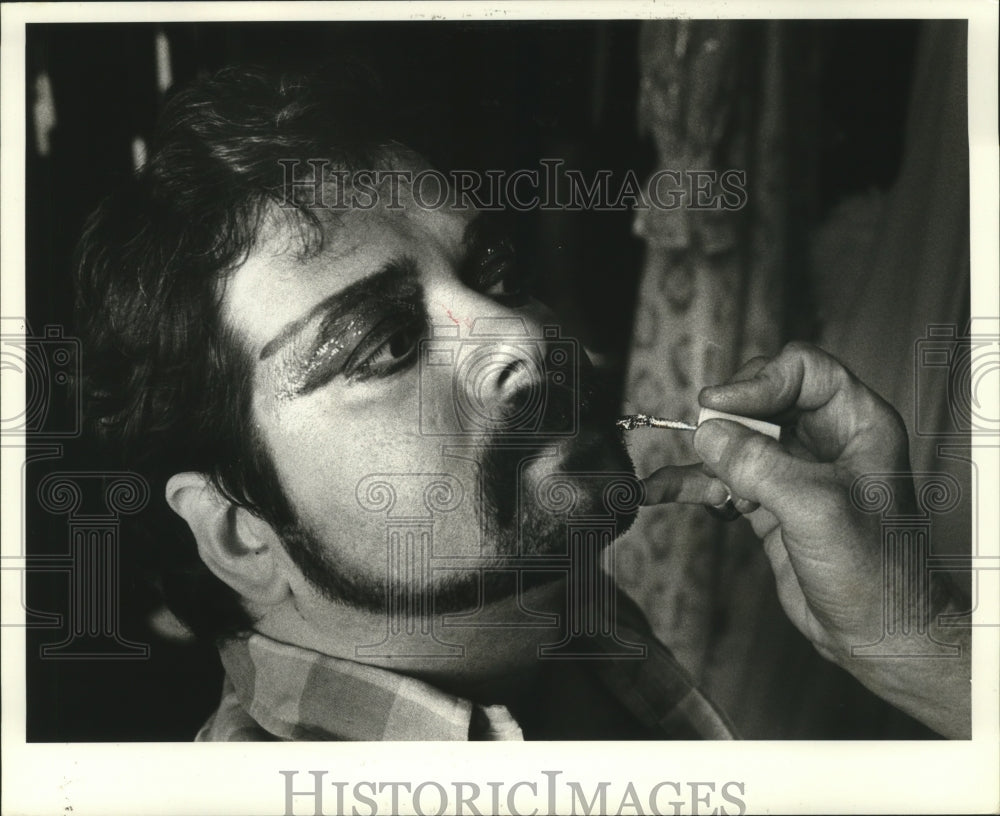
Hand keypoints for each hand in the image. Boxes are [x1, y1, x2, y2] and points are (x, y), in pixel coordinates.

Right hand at [643, 341, 969, 737]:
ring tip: (668, 480)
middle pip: (762, 398)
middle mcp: (825, 438)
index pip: (803, 369)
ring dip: (699, 456)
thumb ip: (758, 466)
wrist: (876, 636)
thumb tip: (707, 434)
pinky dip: (690, 484)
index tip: (721, 405)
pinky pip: (722, 477)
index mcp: (857, 423)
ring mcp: (794, 469)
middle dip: (727, 419)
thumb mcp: (816, 509)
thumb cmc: (875, 574)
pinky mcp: (768, 501)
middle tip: (704, 439)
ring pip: (736, 439)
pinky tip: (658, 491)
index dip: (760, 380)